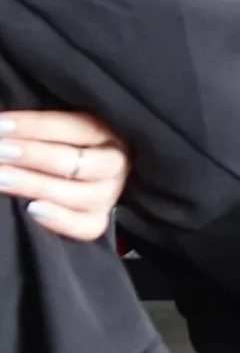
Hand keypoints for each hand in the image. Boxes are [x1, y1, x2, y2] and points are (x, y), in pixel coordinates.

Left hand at [0, 110, 130, 241]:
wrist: (73, 177)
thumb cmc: (59, 147)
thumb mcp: (60, 132)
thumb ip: (42, 131)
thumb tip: (6, 128)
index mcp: (109, 132)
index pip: (74, 127)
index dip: (34, 126)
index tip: (0, 125)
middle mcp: (115, 164)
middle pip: (75, 161)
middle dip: (31, 155)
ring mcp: (108, 195)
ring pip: (76, 194)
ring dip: (33, 184)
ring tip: (0, 178)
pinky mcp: (98, 220)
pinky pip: (85, 227)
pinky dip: (59, 220)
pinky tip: (31, 209)